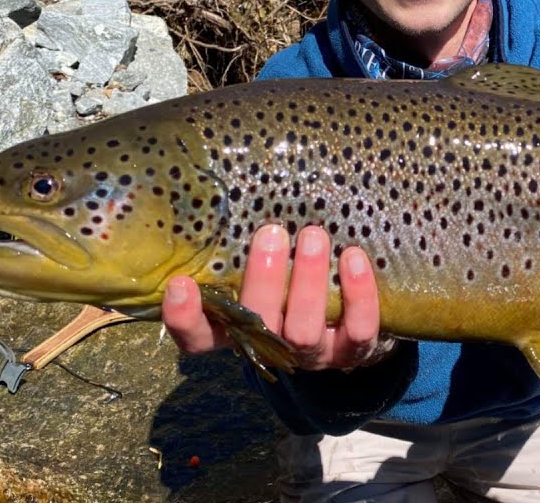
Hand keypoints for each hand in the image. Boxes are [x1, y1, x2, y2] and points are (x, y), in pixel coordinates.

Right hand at [161, 224, 392, 369]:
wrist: (350, 315)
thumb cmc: (292, 275)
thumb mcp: (261, 262)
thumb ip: (240, 241)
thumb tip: (228, 185)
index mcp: (236, 328)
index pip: (197, 337)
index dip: (184, 318)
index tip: (181, 283)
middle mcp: (270, 346)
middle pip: (256, 325)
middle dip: (263, 279)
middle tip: (272, 233)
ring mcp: (312, 354)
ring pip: (304, 332)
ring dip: (307, 282)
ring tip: (313, 236)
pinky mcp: (353, 352)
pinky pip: (358, 330)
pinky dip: (358, 295)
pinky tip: (353, 258)